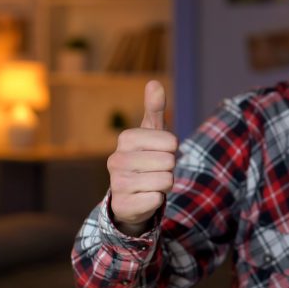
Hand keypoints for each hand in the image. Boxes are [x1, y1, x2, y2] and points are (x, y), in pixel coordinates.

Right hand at [107, 80, 177, 235]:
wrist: (130, 196)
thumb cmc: (145, 159)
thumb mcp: (151, 133)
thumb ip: (154, 109)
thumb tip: (154, 82)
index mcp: (125, 139)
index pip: (170, 141)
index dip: (172, 149)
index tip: (159, 153)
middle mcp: (116, 160)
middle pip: (169, 162)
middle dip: (169, 169)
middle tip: (155, 171)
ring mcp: (117, 184)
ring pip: (165, 181)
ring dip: (164, 185)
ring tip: (150, 183)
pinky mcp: (123, 205)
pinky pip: (157, 200)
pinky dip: (157, 200)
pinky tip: (145, 198)